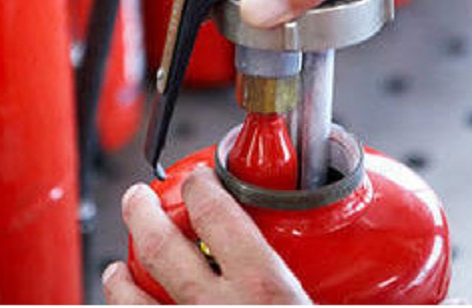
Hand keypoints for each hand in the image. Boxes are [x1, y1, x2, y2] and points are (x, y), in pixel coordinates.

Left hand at [102, 167, 311, 303]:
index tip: (201, 177)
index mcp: (264, 290)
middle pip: (161, 249)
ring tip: (116, 270)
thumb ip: (318, 281)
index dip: (202, 186)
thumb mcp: (324, 306)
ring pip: (133, 303)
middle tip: (138, 197)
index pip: (218, 214)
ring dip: (119, 281)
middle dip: (142, 213)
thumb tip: (355, 276)